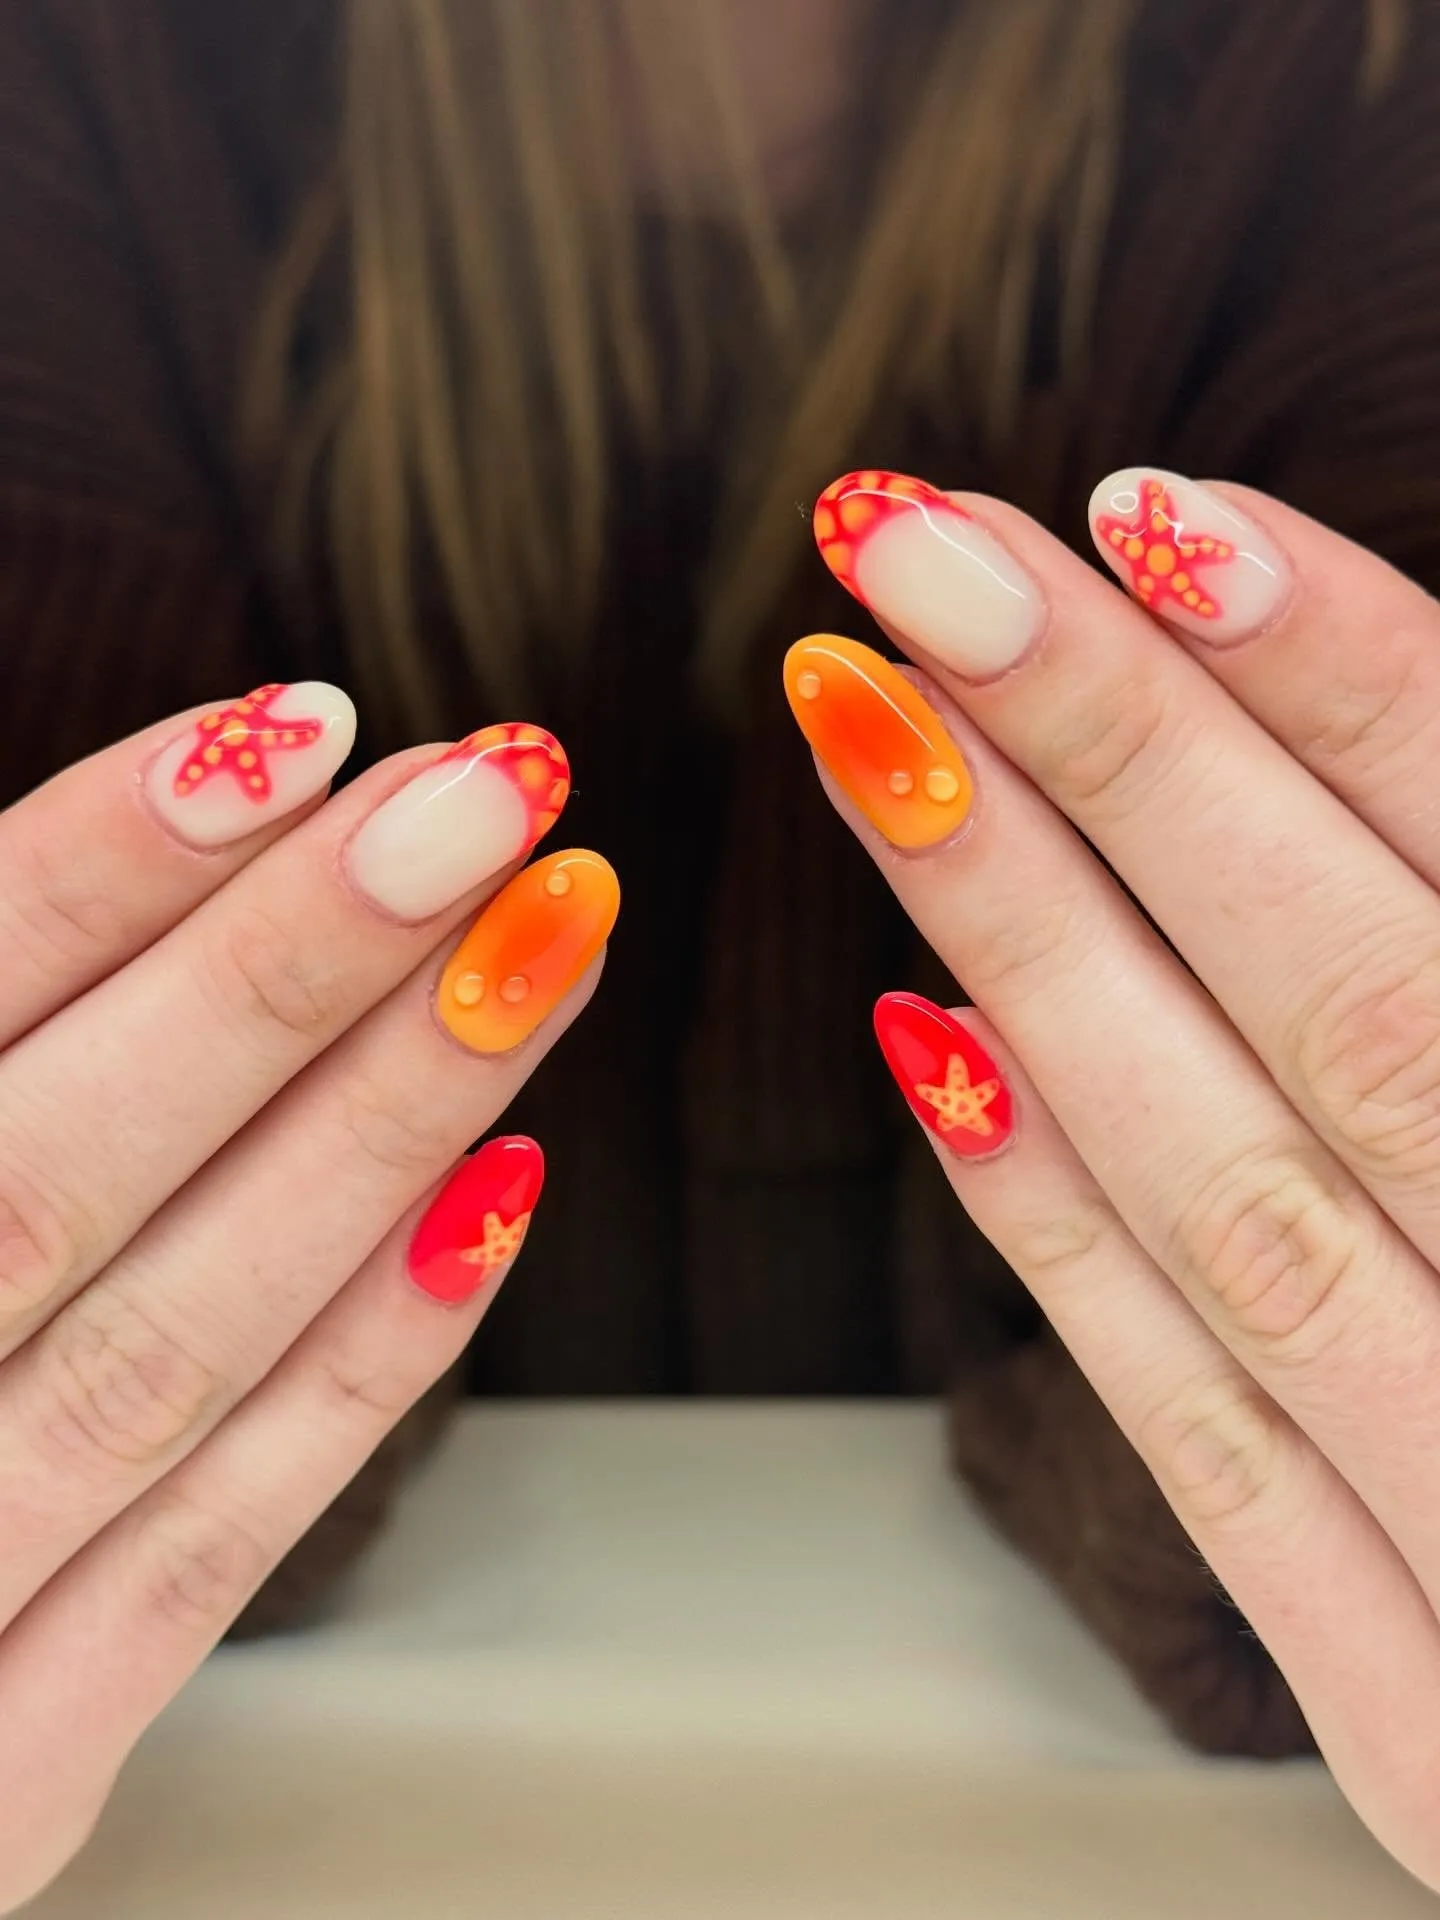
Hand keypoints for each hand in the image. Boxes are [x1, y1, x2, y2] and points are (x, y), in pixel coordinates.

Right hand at [0, 687, 615, 1911]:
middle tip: (487, 795)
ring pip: (180, 1337)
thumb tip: (141, 844)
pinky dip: (365, 1364)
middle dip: (292, 968)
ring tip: (542, 944)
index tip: (296, 735)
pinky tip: (499, 1190)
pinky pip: (215, 1543)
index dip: (96, 867)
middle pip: (65, 1171)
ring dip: (385, 1125)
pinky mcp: (10, 1775)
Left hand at [790, 467, 1439, 1888]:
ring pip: (1231, 1187)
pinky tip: (926, 1043)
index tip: (1149, 515)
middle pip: (1351, 998)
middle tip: (920, 558)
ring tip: (871, 736)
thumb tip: (1379, 722)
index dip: (1348, 678)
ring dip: (1029, 945)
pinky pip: (1201, 1436)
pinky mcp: (1418, 1725)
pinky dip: (1057, 1231)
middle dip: (1120, 753)